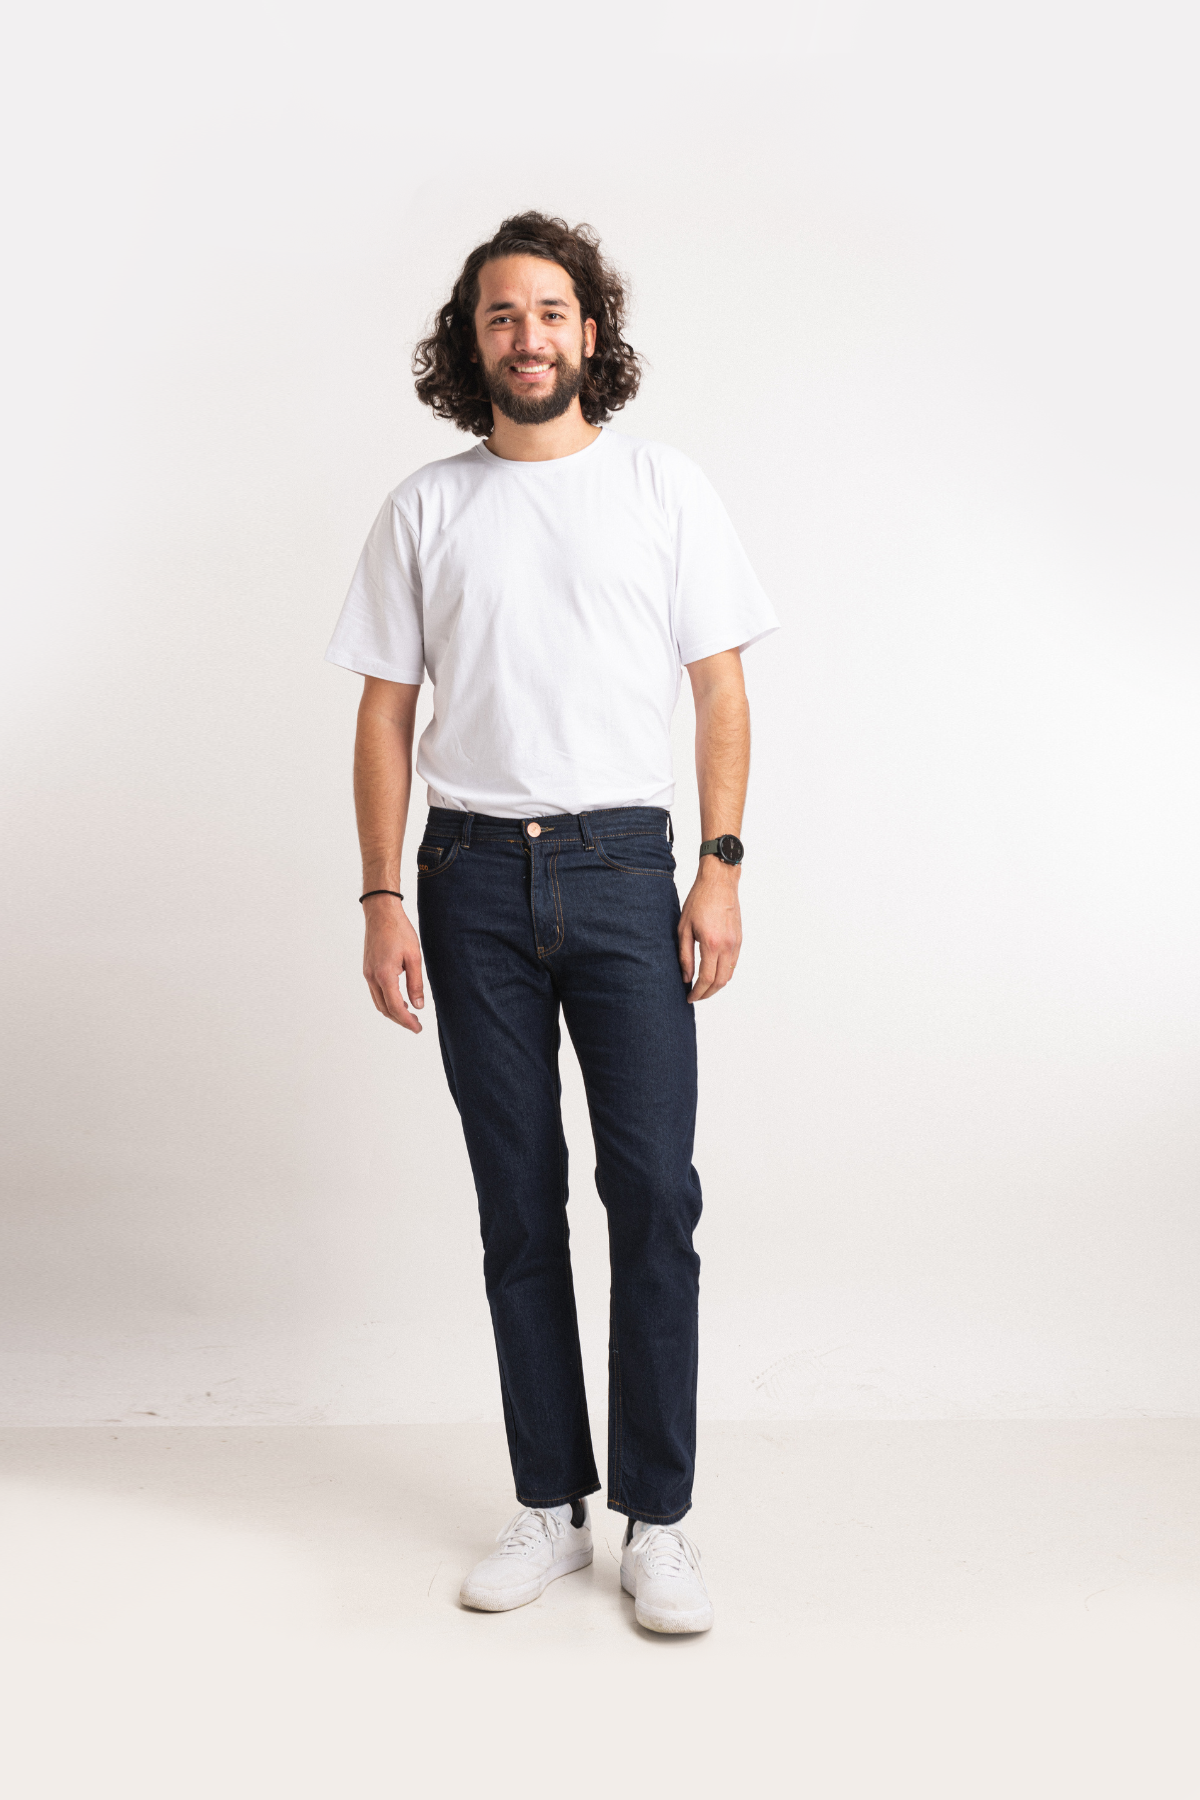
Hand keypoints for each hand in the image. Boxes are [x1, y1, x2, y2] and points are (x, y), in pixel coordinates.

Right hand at [362, 895, 424, 1031]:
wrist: (381, 913)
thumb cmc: (399, 930)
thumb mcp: (414, 957)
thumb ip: (416, 983)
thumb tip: (418, 1005)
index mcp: (384, 975)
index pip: (395, 1007)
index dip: (407, 1021)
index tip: (418, 1028)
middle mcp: (372, 977)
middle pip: (384, 1009)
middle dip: (400, 1020)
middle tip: (416, 1025)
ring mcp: (367, 974)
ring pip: (378, 1002)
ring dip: (393, 1012)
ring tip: (410, 1015)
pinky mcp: (368, 969)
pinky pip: (376, 992)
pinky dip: (387, 1001)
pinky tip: (399, 999)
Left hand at [677, 862, 741, 1001]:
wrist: (719, 882)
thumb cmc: (699, 900)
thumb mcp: (684, 928)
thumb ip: (685, 955)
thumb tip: (686, 977)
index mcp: (712, 943)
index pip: (706, 978)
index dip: (698, 992)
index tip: (689, 997)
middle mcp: (727, 946)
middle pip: (720, 982)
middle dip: (707, 994)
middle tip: (695, 996)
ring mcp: (736, 943)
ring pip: (728, 975)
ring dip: (716, 985)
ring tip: (702, 987)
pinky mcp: (739, 939)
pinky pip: (733, 964)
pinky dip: (723, 974)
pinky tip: (712, 973)